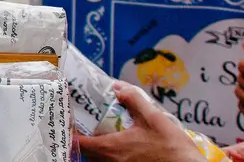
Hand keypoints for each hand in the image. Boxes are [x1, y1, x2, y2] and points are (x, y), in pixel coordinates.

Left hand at [76, 82, 198, 161]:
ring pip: (98, 161)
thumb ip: (134, 100)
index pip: (79, 142)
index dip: (71, 132)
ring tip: (102, 136)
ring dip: (96, 150)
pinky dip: (108, 157)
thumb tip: (118, 88)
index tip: (69, 122)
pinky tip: (121, 148)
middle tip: (85, 126)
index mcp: (111, 148)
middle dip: (84, 140)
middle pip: (86, 153)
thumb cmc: (174, 150)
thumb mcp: (155, 119)